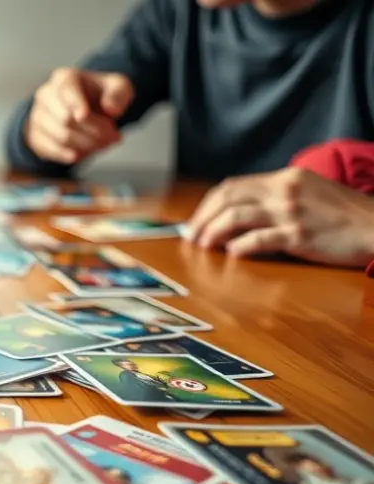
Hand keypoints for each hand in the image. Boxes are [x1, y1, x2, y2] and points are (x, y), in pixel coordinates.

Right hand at [25, 68, 133, 163]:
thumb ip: (118, 93)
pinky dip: (71, 155)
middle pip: (66, 118)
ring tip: (103, 144)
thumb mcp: (117, 87)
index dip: (74, 104)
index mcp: (64, 78)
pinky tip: (85, 153)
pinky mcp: (35, 136)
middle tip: (114, 137)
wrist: (83, 107)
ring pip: (61, 136)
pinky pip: (52, 150)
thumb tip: (112, 109)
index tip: (83, 116)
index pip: (67, 91)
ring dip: (87, 145)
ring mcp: (37, 116)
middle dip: (94, 131)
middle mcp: (45, 94)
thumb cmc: (100, 95)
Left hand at [185, 167, 373, 267]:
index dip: (209, 204)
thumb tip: (240, 211)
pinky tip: (231, 254)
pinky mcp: (298, 236)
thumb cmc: (343, 214)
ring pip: (236, 216)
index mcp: (285, 178)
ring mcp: (291, 213)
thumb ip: (277, 196)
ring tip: (203, 245)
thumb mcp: (309, 192)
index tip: (197, 219)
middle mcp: (285, 191)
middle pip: (228, 197)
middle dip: (203, 217)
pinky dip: (239, 247)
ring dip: (213, 232)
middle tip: (191, 235)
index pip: (233, 185)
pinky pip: (258, 240)